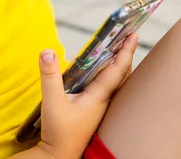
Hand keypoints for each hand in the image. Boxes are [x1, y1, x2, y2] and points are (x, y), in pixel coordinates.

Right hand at [36, 33, 138, 158]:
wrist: (59, 156)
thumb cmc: (58, 132)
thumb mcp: (51, 101)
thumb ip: (49, 76)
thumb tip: (47, 52)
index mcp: (98, 97)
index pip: (117, 69)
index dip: (126, 51)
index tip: (133, 34)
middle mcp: (104, 101)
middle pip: (122, 74)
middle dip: (127, 55)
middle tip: (129, 37)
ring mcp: (101, 107)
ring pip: (117, 82)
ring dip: (120, 65)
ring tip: (120, 50)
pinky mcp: (94, 112)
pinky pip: (109, 89)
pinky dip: (111, 76)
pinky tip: (103, 74)